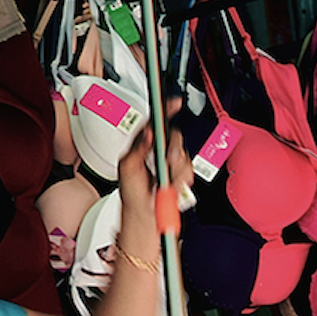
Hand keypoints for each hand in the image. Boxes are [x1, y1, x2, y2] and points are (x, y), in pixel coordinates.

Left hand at [117, 95, 191, 230]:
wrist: (144, 212)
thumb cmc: (132, 190)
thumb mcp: (128, 168)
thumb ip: (138, 149)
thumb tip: (148, 134)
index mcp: (144, 143)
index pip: (156, 120)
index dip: (166, 109)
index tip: (173, 103)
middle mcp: (159, 148)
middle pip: (174, 136)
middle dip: (174, 150)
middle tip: (168, 162)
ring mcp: (172, 160)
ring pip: (183, 155)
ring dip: (176, 171)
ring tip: (164, 183)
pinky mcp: (181, 172)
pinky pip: (189, 170)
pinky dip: (181, 180)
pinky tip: (171, 186)